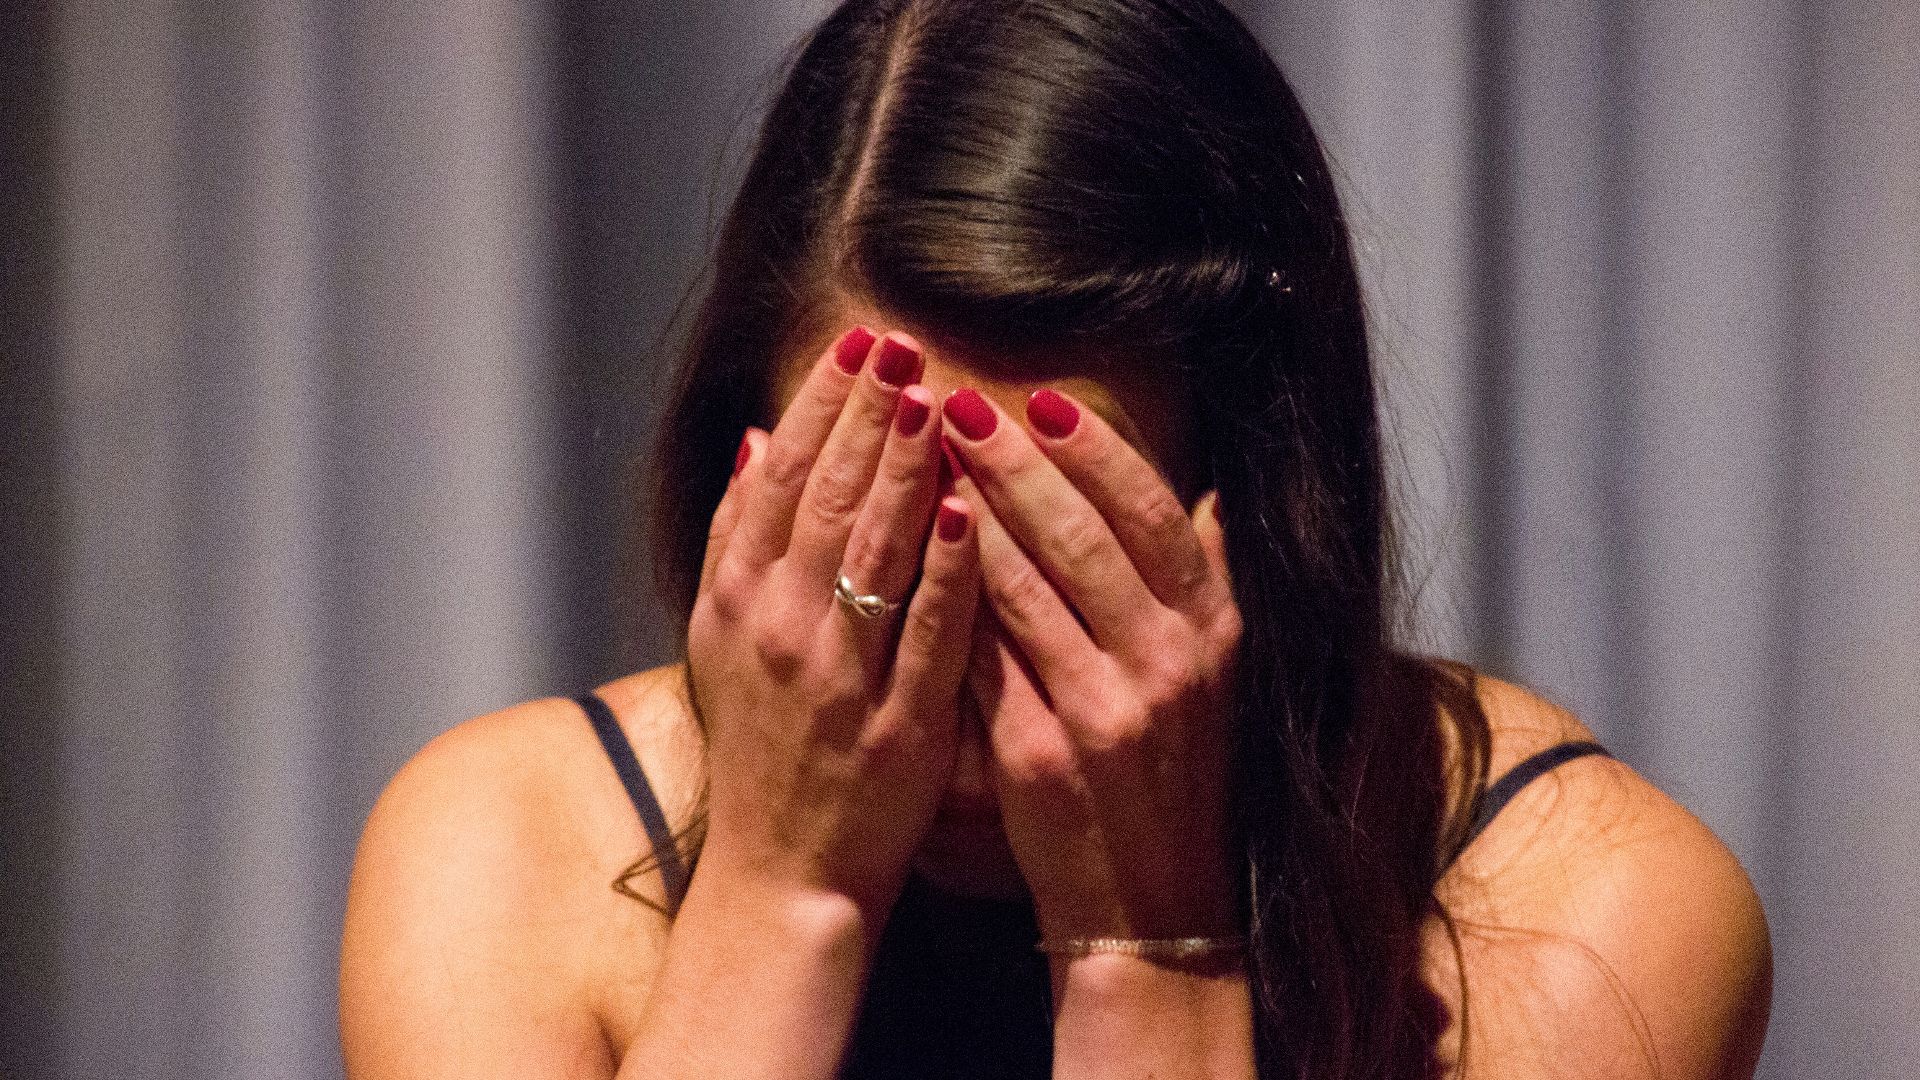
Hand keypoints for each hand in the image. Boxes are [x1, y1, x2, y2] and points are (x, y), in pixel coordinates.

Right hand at [687, 326, 980, 921]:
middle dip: (867, 414)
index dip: (821, 404)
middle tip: (905, 344)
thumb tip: (749, 439)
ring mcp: (837, 675)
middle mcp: (779, 627)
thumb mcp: (720, 639)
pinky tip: (966, 511)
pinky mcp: (894, 723)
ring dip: (902, 470)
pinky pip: (922, 634)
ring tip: (936, 399)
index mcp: (737, 599)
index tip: (860, 343)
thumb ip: (735, 538)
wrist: (780, 871)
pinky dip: (941, 571)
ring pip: (871, 552)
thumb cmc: (759, 749)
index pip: (781, 477)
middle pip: (825, 499)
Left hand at [941, 387, 1243, 941]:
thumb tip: (1212, 494)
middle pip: (1082, 535)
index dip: (1097, 451)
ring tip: (917, 459)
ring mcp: (1104, 710)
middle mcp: (1168, 664)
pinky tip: (906, 556)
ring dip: (966, 514)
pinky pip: (983, 655)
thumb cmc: (1173, 776)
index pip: (1154, 513)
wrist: (1152, 905)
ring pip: (1024, 587)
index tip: (1043, 401)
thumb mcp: (1215, 678)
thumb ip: (1206, 583)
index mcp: (1211, 631)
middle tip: (956, 406)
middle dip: (1014, 462)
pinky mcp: (1043, 754)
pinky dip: (947, 599)